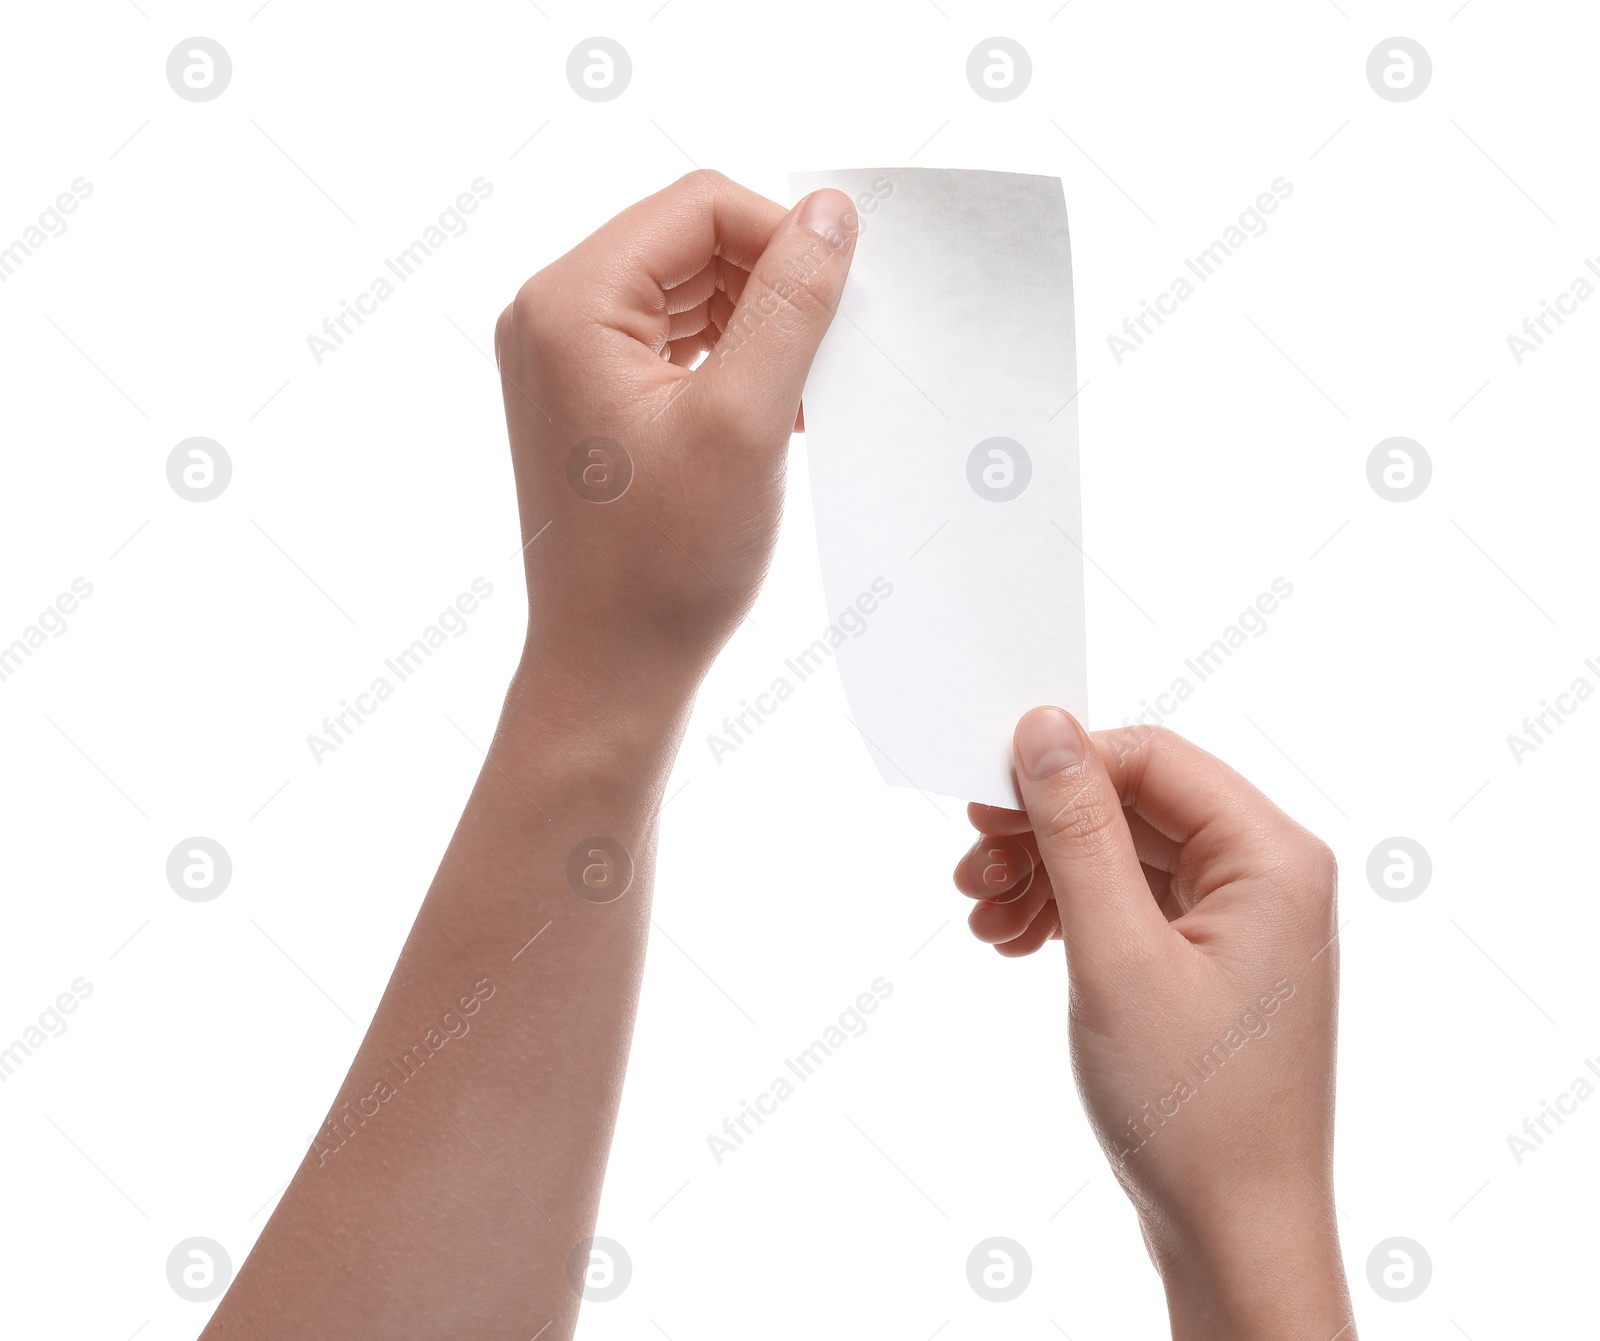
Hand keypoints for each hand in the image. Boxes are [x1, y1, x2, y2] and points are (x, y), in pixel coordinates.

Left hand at [494, 171, 856, 701]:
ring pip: (689, 292)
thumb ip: (791, 303)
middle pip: (691, 241)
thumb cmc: (666, 565)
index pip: (700, 206)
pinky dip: (732, 362)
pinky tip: (775, 413)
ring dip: (758, 328)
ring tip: (802, 396)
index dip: (784, 236)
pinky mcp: (588, 399)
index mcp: (570, 303)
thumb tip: (830, 211)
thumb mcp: (747, 420)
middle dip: (771, 287)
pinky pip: (673, 342)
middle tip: (827, 358)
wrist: (612, 669)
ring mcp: (564, 358)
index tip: (842, 302)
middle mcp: (552, 316)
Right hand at [953, 712, 1354, 1339]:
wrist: (1235, 1235)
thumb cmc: (1195, 1108)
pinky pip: (1128, 904)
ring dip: (1044, 875)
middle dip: (1043, 832)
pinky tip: (1015, 942)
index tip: (982, 802)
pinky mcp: (1208, 962)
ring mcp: (1240, 922)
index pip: (1152, 758)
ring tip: (983, 919)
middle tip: (972, 869)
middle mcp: (1267, 877)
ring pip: (1121, 854)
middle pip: (1132, 804)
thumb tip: (1045, 727)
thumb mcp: (1116, 955)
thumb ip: (1078, 830)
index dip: (1061, 767)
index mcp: (1272, 857)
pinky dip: (1067, 914)